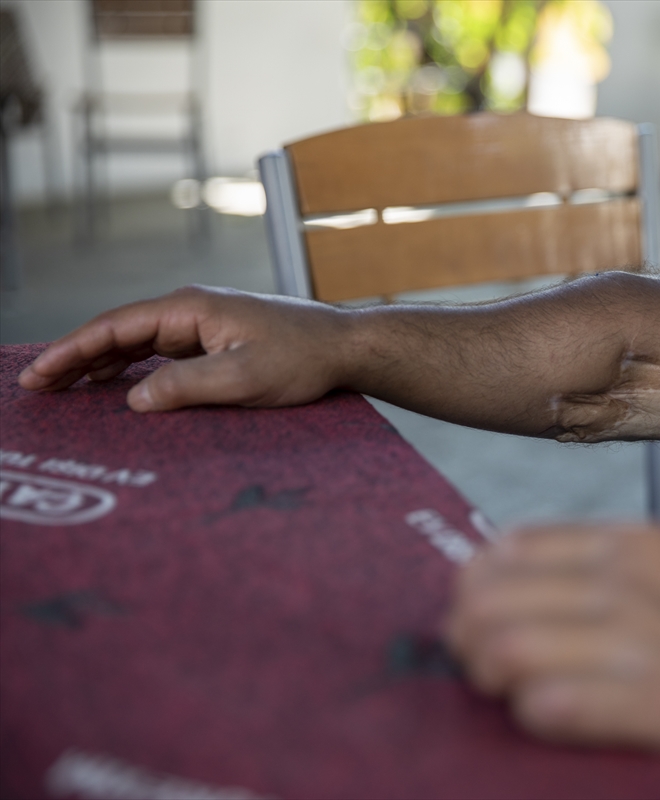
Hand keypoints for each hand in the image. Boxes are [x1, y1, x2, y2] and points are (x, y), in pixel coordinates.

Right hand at [18, 286, 355, 411]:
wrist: (346, 347)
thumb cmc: (303, 358)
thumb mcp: (244, 378)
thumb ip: (186, 387)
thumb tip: (134, 399)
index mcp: (190, 309)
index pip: (115, 327)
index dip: (72, 351)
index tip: (39, 375)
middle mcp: (191, 310)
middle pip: (118, 333)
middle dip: (75, 358)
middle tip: (37, 387)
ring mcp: (203, 325)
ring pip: (137, 343)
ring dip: (100, 363)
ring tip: (63, 389)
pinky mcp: (216, 341)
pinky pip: (161, 353)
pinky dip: (132, 367)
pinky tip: (115, 385)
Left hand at [444, 523, 659, 796]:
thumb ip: (592, 582)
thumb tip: (493, 598)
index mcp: (630, 543)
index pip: (504, 551)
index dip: (472, 593)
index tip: (477, 624)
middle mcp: (633, 578)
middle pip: (491, 601)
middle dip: (469, 642)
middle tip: (484, 672)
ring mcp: (649, 638)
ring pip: (509, 649)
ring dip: (495, 682)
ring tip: (515, 698)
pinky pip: (556, 705)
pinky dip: (537, 716)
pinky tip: (550, 719)